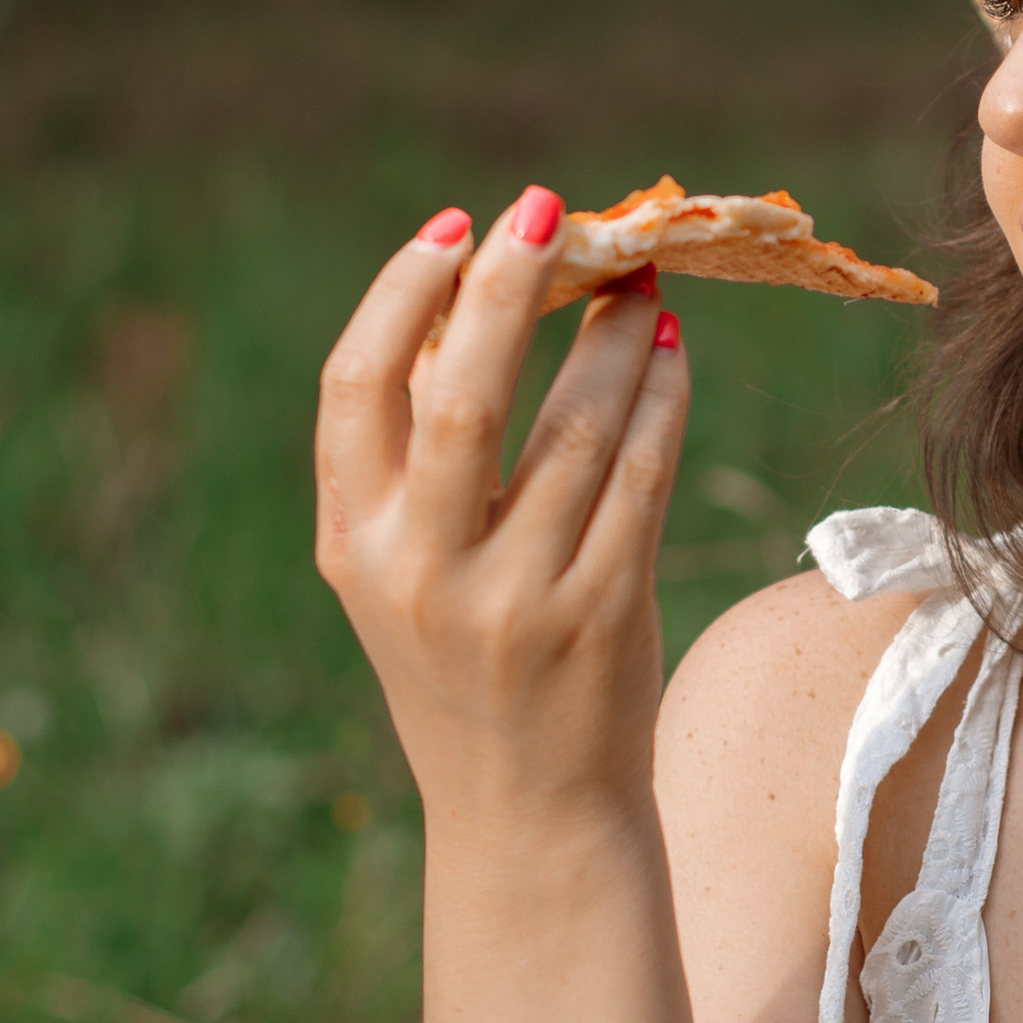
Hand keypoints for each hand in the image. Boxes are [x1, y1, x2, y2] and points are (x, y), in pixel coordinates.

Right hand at [316, 192, 689, 822]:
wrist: (527, 813)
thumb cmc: (462, 663)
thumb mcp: (401, 569)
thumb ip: (416, 454)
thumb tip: (467, 301)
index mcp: (351, 545)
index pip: (355, 388)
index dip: (401, 294)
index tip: (453, 227)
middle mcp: (420, 571)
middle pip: (462, 395)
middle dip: (507, 288)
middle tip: (549, 210)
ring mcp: (514, 598)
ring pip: (575, 428)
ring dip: (613, 336)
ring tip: (640, 279)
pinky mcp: (600, 617)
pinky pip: (641, 478)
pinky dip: (661, 400)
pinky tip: (670, 354)